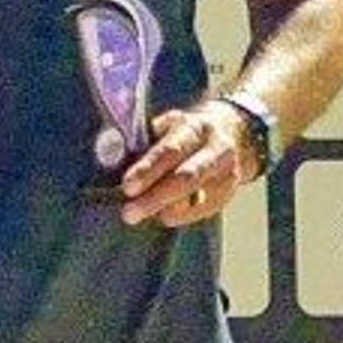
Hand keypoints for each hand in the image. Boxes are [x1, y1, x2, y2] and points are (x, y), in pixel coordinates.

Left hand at [119, 96, 256, 228]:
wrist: (232, 132)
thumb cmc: (182, 132)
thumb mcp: (165, 125)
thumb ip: (143, 140)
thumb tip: (110, 155)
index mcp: (195, 128)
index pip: (171, 150)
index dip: (148, 169)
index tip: (128, 186)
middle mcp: (217, 149)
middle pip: (187, 177)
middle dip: (156, 197)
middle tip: (129, 213)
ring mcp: (227, 172)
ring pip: (198, 197)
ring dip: (168, 210)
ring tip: (140, 216)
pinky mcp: (229, 191)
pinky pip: (206, 209)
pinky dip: (184, 216)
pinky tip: (164, 217)